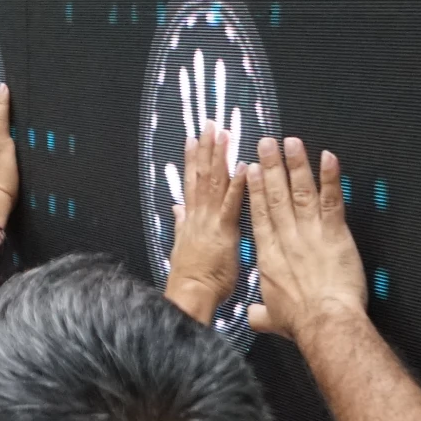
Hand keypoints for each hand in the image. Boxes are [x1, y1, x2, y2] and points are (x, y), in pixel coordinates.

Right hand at [164, 121, 248, 323]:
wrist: (190, 295)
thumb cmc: (192, 280)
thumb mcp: (184, 248)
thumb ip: (182, 225)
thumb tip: (177, 210)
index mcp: (191, 220)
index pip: (192, 183)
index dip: (192, 160)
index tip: (193, 139)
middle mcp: (198, 215)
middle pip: (202, 176)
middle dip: (205, 149)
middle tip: (210, 125)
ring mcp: (210, 221)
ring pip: (214, 183)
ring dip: (219, 157)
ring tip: (223, 135)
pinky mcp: (225, 231)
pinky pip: (233, 204)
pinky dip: (238, 185)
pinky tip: (243, 166)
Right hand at [246, 137, 366, 339]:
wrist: (325, 323)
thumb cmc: (301, 322)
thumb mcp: (273, 319)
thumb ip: (261, 313)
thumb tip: (254, 317)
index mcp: (268, 255)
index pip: (259, 215)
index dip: (254, 190)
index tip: (250, 171)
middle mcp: (286, 238)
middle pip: (276, 196)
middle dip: (270, 167)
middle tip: (265, 144)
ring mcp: (310, 234)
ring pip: (300, 192)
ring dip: (295, 165)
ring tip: (291, 142)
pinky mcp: (335, 234)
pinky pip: (331, 200)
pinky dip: (330, 178)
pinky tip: (328, 158)